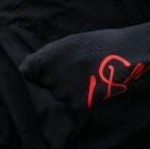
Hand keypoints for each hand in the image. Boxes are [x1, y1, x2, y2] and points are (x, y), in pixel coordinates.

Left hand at [21, 32, 149, 110]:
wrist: (123, 53)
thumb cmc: (96, 44)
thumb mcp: (67, 43)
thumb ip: (47, 57)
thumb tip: (28, 70)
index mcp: (43, 59)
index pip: (27, 72)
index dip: (36, 72)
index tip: (45, 70)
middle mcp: (49, 77)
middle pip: (46, 85)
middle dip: (57, 80)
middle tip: (77, 70)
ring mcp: (62, 93)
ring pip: (61, 96)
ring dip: (71, 90)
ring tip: (89, 75)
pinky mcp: (76, 104)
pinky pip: (74, 104)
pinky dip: (83, 98)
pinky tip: (94, 86)